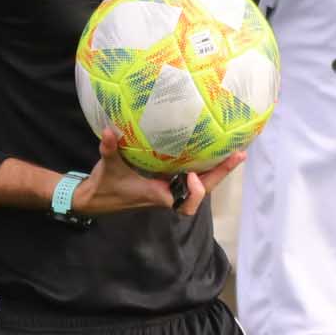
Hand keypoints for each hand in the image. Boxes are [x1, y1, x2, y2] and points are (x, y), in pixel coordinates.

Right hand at [73, 131, 244, 220]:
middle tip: (238, 154)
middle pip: (202, 192)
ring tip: (233, 152)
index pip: (185, 203)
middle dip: (220, 174)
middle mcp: (168, 194)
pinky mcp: (166, 182)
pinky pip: (190, 177)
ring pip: (200, 185)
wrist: (97, 200)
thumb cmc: (105, 186)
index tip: (194, 175)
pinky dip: (202, 166)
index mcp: (157, 195)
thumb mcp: (108, 166)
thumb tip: (109, 131)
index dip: (195, 192)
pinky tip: (210, 150)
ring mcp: (169, 189)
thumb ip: (109, 148)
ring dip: (216, 170)